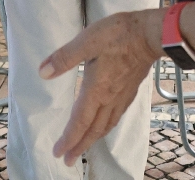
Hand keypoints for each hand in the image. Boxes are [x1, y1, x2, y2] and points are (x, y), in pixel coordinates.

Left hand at [40, 9, 163, 165]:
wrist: (151, 34)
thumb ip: (65, 58)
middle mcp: (109, 98)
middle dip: (79, 146)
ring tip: (84, 146)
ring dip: (93, 139)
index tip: (58, 153)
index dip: (68, 139)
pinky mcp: (131, 90)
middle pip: (93, 129)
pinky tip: (106, 124)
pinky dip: (107, 126)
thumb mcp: (87, 40)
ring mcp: (122, 95)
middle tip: (68, 160)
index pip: (79, 122)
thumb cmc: (118, 34)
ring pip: (106, 125)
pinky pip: (116, 116)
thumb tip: (43, 73)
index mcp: (96, 89)